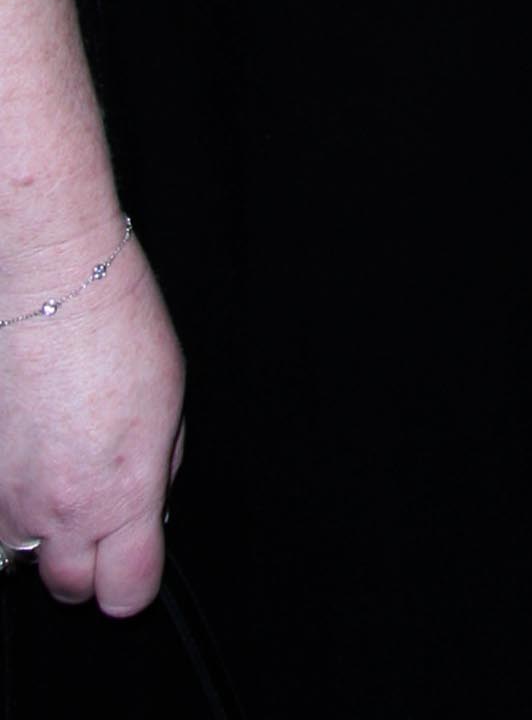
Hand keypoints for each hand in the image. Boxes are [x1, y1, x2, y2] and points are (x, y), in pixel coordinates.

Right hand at [0, 229, 183, 613]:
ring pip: (21, 554)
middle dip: (88, 561)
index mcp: (121, 497)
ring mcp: (5, 497)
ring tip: (59, 473)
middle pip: (70, 587)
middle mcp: (58, 510)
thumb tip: (148, 505)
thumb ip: (157, 471)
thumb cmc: (116, 327)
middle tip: (97, 513)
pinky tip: (27, 453)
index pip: (127, 593)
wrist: (49, 284)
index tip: (136, 558)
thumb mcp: (169, 403)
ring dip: (43, 529)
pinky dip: (9, 497)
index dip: (134, 580)